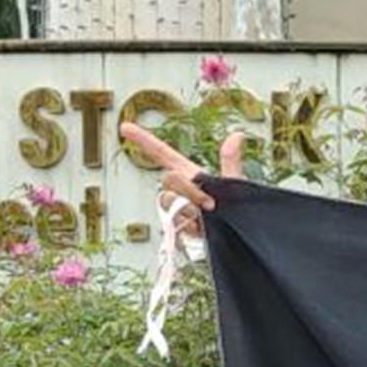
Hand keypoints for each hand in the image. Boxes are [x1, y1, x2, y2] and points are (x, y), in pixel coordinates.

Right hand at [118, 121, 245, 243]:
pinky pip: (172, 224)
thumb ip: (231, 161)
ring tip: (207, 217)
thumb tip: (237, 135)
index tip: (125, 127)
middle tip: (210, 204)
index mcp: (192, 176)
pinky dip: (188, 227)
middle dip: (188, 190)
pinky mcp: (176, 229)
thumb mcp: (235, 184)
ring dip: (188, 209)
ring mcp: (176, 210)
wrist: (241, 239)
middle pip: (167, 180)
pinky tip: (202, 229)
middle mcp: (181, 191)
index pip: (163, 155)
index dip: (144, 140)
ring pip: (168, 202)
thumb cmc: (238, 211)